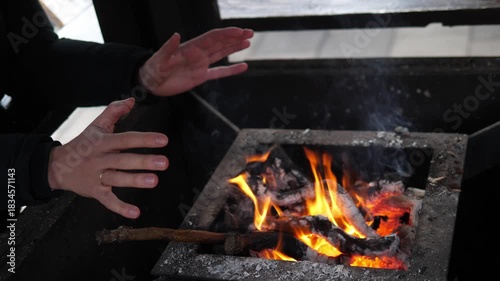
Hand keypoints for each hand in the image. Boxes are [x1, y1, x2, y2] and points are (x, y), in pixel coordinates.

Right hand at [47, 98, 168, 218]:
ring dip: (135, 180)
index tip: (163, 140)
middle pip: (123, 160)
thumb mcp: (96, 126)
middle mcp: (100, 159)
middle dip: (143, 161)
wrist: (56, 166)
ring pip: (117, 179)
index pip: (126, 139)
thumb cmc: (83, 144)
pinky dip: (120, 208)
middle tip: (164, 163)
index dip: (144, 139)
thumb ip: (114, 112)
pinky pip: (108, 200)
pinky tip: (136, 213)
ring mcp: (96, 176)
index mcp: (102, 142)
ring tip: (154, 181)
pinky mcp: (94, 192)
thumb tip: (131, 100)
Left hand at [138, 27, 253, 95]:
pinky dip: (231, 70)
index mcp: (191, 48)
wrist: (151, 83)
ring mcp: (201, 65)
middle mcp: (198, 54)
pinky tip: (242, 66)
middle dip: (235, 37)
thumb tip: (176, 35)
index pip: (212, 38)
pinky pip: (219, 72)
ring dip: (234, 48)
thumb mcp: (160, 59)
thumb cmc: (153, 69)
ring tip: (248, 42)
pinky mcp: (201, 76)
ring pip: (221, 54)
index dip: (226, 34)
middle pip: (220, 43)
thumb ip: (168, 48)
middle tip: (250, 32)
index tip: (239, 31)